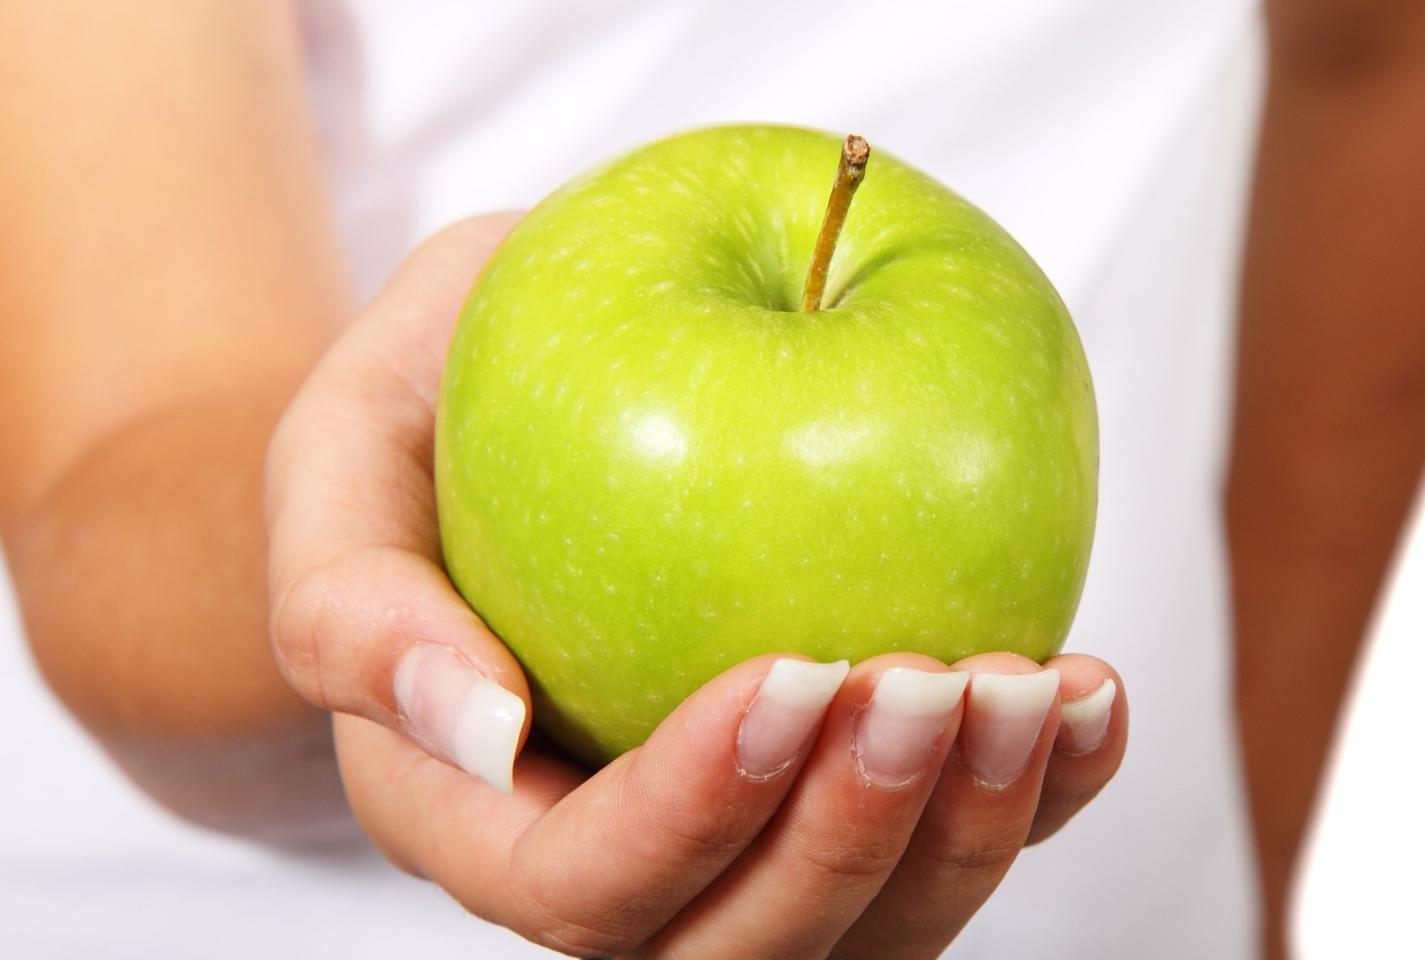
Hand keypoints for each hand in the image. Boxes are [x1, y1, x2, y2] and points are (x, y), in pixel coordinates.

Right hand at [264, 214, 1128, 957]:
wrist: (503, 410)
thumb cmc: (413, 427)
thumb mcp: (338, 458)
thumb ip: (353, 599)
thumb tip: (474, 728)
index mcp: (475, 815)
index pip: (585, 888)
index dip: (695, 815)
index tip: (791, 673)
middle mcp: (621, 859)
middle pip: (743, 944)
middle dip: (853, 838)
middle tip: (928, 679)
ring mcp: (746, 834)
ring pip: (870, 927)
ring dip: (967, 832)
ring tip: (1032, 690)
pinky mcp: (847, 781)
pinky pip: (955, 837)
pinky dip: (1044, 793)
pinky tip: (1086, 695)